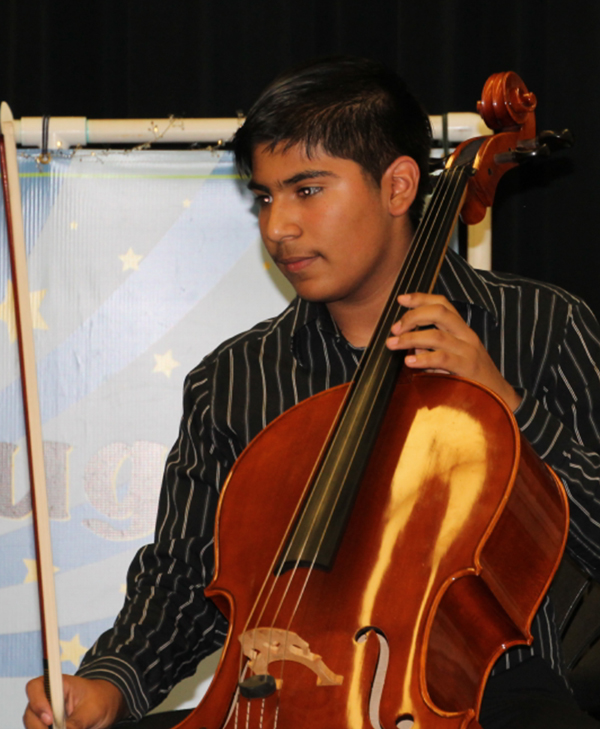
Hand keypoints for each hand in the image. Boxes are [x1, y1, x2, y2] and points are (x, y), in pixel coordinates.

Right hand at [24, 675, 126, 728]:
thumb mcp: (91, 711)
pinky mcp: (48, 727)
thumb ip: (76, 724)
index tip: (50, 719)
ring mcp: (45, 714)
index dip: (37, 703)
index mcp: (58, 685)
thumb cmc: (100, 700)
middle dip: (38, 727)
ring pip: (33, 726)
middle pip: (30, 713)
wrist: (108, 706)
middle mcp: (47, 699)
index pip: (35, 687)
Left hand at [386, 293, 521, 411]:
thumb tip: (408, 344)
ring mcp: (468, 351)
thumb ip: (432, 348)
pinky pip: (442, 358)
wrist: (500, 398)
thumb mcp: (453, 356)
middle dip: (413, 316)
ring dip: (411, 338)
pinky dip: (423, 359)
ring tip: (393, 344)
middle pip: (439, 312)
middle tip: (395, 329)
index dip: (421, 298)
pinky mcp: (467, 368)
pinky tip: (409, 361)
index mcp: (462, 330)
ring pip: (437, 335)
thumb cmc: (471, 377)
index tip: (401, 299)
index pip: (442, 304)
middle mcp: (466, 335)